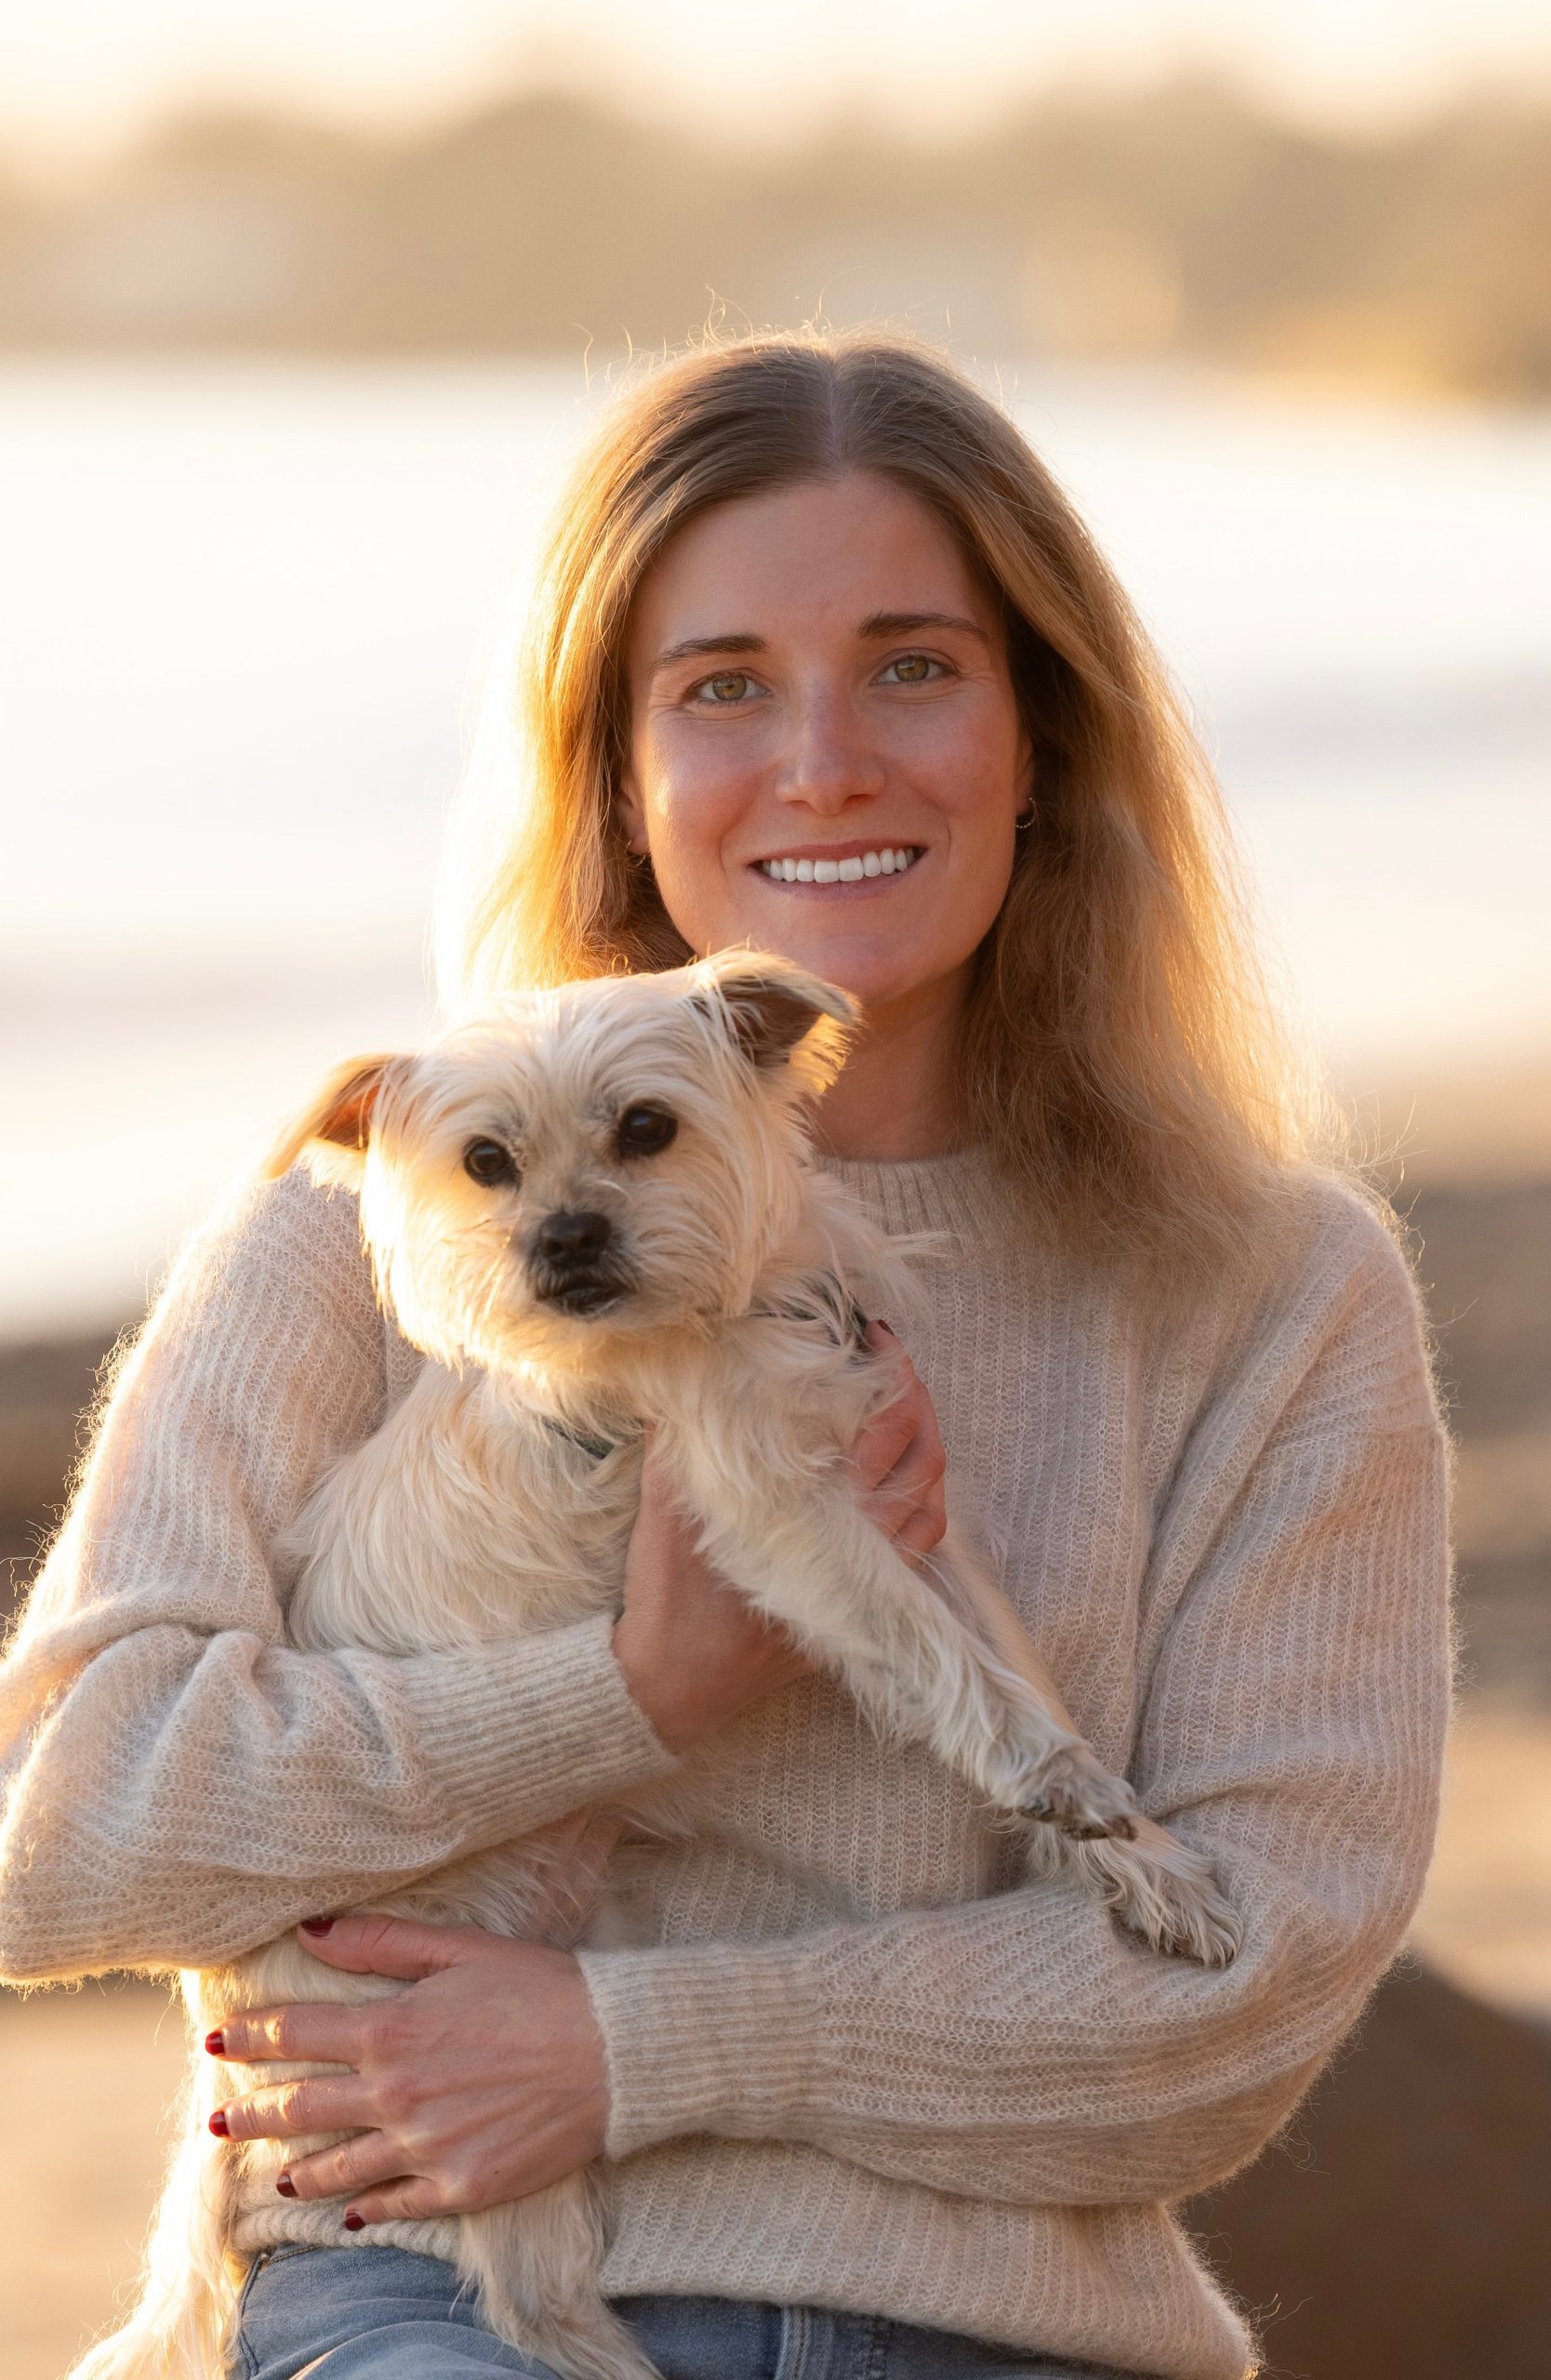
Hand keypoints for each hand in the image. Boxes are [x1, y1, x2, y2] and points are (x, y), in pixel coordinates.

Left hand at [207, 1915, 606, 2225]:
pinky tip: (347, 2214)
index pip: (295, 2033)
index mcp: (390, 2029)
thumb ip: (380, 1942)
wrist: (615, 2053)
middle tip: (218, 2124)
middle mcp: (394, 2094)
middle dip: (251, 2114)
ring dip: (295, 2169)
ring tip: (272, 2173)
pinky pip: (393, 2205)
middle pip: (300, 2108)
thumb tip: (310, 1927)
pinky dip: (363, 2209)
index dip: (250, 2036)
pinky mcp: (459, 2187)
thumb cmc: (541, 1986)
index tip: (217, 2041)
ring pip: (336, 2166)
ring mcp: (424, 2148)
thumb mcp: (460, 1948)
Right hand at [610, 1322, 948, 1752]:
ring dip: (930, 1453)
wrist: (671, 1682)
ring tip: (910, 1410)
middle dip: (919, 1403)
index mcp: (814, 1512)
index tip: (874, 1336)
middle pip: (922, 1463)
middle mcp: (855, 1547)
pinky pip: (918, 1554)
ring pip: (932, 1508)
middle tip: (895, 1362)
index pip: (883, 1429)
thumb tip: (679, 1372)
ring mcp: (865, 1583)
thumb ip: (679, 1437)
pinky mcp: (861, 1610)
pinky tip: (907, 1483)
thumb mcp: (665, 1504)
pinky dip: (926, 1508)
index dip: (893, 1375)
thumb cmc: (668, 1594)